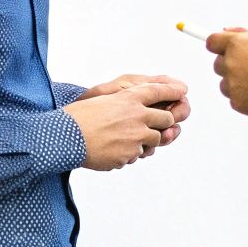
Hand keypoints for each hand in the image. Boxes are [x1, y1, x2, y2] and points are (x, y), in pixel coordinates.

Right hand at [63, 82, 180, 169]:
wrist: (65, 137)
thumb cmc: (78, 117)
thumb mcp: (102, 99)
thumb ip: (123, 101)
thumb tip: (137, 107)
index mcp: (128, 98)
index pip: (158, 91)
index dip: (172, 90)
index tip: (182, 91)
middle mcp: (137, 116)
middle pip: (166, 118)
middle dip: (164, 122)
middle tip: (155, 125)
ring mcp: (135, 137)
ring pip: (155, 140)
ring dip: (144, 141)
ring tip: (122, 139)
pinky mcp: (130, 155)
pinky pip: (137, 156)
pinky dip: (127, 154)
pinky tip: (110, 150)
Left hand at [206, 30, 247, 117]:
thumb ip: (245, 37)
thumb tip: (226, 31)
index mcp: (237, 44)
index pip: (212, 41)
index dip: (219, 44)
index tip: (224, 48)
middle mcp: (230, 62)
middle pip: (218, 63)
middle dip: (230, 64)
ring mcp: (231, 83)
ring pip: (225, 81)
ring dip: (236, 81)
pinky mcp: (235, 101)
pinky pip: (234, 96)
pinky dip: (243, 96)